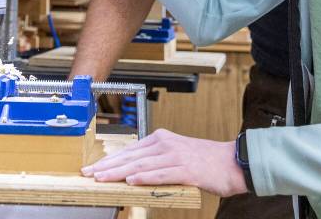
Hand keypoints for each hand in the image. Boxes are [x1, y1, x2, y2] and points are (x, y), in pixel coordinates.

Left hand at [81, 129, 248, 197]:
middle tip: (87, 173)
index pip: (129, 150)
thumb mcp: (175, 156)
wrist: (233, 162)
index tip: (92, 168)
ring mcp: (176, 156)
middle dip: (106, 166)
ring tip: (101, 178)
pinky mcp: (187, 169)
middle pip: (130, 156)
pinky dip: (145, 178)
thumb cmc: (204, 162)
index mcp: (161, 139)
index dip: (108, 160)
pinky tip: (131, 182)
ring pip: (141, 165)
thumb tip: (131, 174)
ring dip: (119, 172)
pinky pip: (161, 174)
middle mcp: (166, 144)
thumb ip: (155, 162)